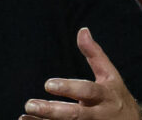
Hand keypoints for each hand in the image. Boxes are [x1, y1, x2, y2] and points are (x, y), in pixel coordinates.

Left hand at [20, 27, 140, 119]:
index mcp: (105, 95)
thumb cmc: (116, 98)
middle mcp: (99, 115)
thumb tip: (82, 30)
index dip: (68, 88)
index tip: (48, 84)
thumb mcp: (111, 76)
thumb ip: (95, 54)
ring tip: (25, 116)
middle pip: (75, 115)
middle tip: (30, 104)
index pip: (87, 91)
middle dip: (53, 111)